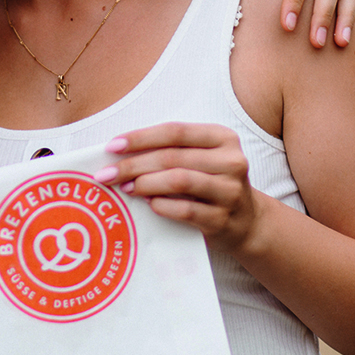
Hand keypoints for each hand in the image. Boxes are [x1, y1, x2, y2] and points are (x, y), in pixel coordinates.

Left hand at [97, 123, 257, 255]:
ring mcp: (230, 191)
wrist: (247, 223)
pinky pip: (186, 210)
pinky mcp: (223, 219)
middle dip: (133, 164)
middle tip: (106, 174)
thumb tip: (119, 152)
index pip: (175, 131)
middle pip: (172, 156)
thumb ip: (169, 151)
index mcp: (222, 137)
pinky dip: (162, 206)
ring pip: (179, 180)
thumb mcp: (199, 159)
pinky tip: (148, 205)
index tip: (112, 146)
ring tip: (126, 188)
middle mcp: (231, 161)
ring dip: (145, 183)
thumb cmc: (210, 184)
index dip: (141, 137)